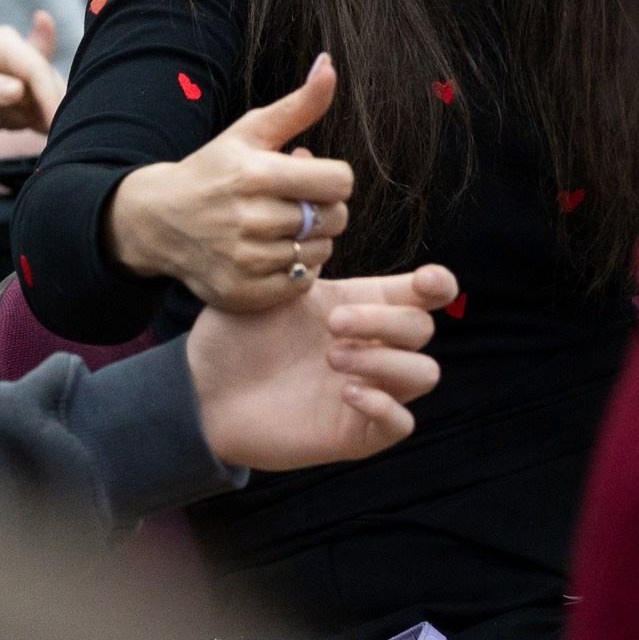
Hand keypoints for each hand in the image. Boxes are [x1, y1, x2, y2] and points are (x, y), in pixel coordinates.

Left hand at [0, 12, 62, 138]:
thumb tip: (18, 93)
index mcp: (2, 44)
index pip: (36, 68)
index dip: (50, 95)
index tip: (55, 124)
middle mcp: (16, 60)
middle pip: (50, 84)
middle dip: (59, 109)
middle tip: (66, 140)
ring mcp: (17, 84)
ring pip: (51, 101)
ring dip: (57, 120)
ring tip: (64, 145)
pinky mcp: (14, 107)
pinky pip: (40, 116)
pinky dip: (46, 129)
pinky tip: (50, 144)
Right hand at [108, 54, 354, 310]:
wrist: (158, 221)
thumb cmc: (213, 170)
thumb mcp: (250, 131)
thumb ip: (299, 105)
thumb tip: (330, 64)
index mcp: (256, 173)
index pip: (339, 181)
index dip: (333, 178)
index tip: (312, 178)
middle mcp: (250, 218)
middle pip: (335, 218)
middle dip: (326, 209)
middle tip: (299, 204)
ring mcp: (245, 260)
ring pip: (321, 252)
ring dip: (312, 240)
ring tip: (284, 228)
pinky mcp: (242, 293)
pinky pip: (301, 283)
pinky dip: (298, 269)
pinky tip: (275, 253)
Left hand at [187, 265, 456, 470]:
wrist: (201, 389)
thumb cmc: (234, 334)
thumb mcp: (270, 285)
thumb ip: (304, 254)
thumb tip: (317, 206)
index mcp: (361, 306)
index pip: (425, 295)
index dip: (438, 285)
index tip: (425, 281)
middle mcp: (372, 348)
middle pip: (422, 329)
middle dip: (384, 321)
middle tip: (331, 323)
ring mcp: (369, 391)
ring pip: (424, 374)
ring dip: (388, 362)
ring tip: (333, 359)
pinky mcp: (355, 433)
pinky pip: (401, 424)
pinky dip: (384, 407)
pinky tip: (346, 393)